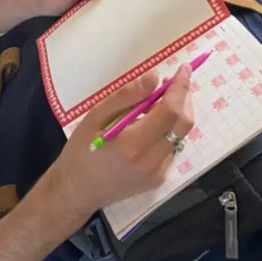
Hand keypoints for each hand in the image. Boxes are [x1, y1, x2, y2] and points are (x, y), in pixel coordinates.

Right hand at [49, 65, 194, 221]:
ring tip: (159, 103)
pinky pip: (172, 148)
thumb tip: (155, 77)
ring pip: (181, 136)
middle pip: (183, 124)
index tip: (184, 69)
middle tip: (172, 83)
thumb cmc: (81, 150)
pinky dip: (169, 131)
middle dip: (184, 99)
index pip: (170, 111)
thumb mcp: (96, 116)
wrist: (77, 191)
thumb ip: (127, 96)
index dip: (181, 88)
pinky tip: (151, 127)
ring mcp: (157, 173)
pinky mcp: (158, 179)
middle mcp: (151, 161)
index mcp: (133, 144)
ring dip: (177, 115)